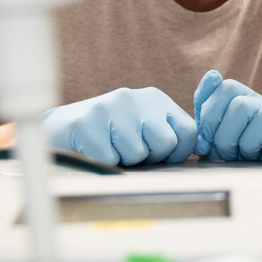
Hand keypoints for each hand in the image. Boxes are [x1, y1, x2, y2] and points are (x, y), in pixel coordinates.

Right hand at [40, 87, 197, 167]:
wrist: (60, 128)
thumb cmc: (109, 133)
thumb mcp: (143, 123)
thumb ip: (169, 132)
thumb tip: (201, 149)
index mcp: (154, 98)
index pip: (188, 130)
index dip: (178, 152)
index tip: (161, 155)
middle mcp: (133, 98)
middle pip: (166, 143)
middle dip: (152, 157)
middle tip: (131, 151)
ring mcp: (109, 109)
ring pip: (139, 155)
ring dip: (126, 161)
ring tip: (111, 147)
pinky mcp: (88, 126)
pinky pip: (112, 161)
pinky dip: (106, 163)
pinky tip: (95, 149)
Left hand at [192, 70, 261, 162]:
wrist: (260, 176)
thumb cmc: (234, 155)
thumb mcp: (212, 136)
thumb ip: (204, 115)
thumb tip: (211, 81)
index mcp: (241, 99)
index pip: (226, 87)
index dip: (211, 115)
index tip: (207, 139)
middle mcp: (261, 104)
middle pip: (241, 104)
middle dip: (226, 137)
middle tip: (228, 153)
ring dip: (247, 146)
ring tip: (247, 156)